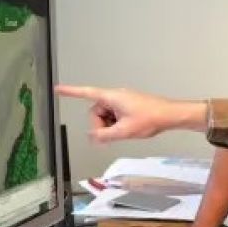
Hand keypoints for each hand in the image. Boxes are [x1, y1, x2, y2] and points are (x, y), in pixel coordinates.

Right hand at [53, 85, 206, 142]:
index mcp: (111, 97)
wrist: (170, 115)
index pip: (86, 93)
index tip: (58, 89)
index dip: (70, 92)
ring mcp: (122, 101)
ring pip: (105, 116)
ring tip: (124, 132)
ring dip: (109, 126)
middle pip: (96, 112)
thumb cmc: (150, 118)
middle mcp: (115, 96)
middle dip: (100, 125)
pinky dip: (116, 125)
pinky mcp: (128, 106)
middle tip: (113, 135)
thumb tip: (93, 137)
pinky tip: (126, 130)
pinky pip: (114, 116)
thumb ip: (105, 135)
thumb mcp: (124, 131)